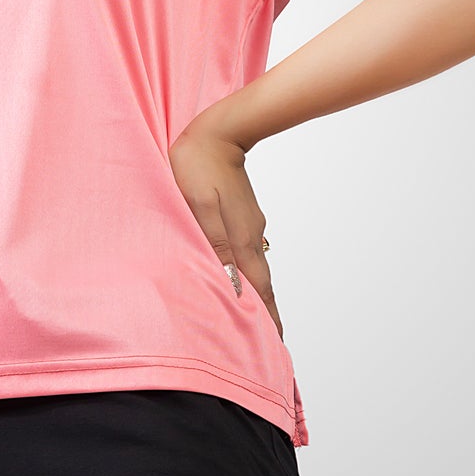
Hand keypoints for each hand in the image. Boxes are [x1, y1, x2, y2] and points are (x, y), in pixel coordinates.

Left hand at [168, 126, 283, 339]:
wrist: (217, 131)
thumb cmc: (197, 166)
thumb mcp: (199, 206)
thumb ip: (214, 244)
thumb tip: (230, 283)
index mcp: (240, 239)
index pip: (259, 290)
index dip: (268, 318)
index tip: (276, 344)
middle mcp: (250, 236)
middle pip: (261, 283)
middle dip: (266, 312)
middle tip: (269, 340)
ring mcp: (250, 224)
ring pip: (254, 266)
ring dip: (256, 292)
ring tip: (254, 315)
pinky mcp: (244, 213)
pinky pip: (246, 250)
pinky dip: (246, 271)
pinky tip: (237, 274)